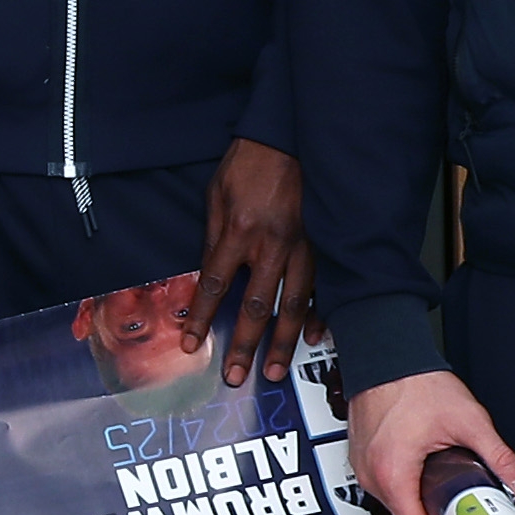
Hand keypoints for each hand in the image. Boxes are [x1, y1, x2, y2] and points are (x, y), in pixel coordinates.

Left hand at [198, 134, 315, 386]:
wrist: (289, 138)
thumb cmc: (247, 164)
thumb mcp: (215, 196)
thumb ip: (213, 238)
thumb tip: (209, 276)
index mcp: (238, 232)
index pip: (216, 285)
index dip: (201, 318)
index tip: (191, 344)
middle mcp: (272, 245)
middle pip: (255, 306)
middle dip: (244, 345)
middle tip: (236, 377)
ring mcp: (303, 246)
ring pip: (293, 304)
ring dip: (284, 342)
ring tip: (274, 371)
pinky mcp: (323, 243)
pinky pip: (322, 286)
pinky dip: (319, 313)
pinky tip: (315, 337)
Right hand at [345, 367, 514, 514]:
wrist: (385, 358)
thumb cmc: (415, 384)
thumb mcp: (469, 422)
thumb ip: (499, 458)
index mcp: (394, 473)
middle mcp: (371, 475)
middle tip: (461, 503)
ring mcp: (362, 467)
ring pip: (395, 504)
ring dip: (419, 500)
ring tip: (442, 481)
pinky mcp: (361, 458)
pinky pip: (384, 485)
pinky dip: (404, 484)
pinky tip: (423, 467)